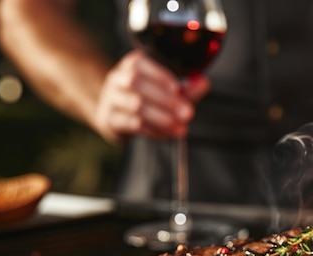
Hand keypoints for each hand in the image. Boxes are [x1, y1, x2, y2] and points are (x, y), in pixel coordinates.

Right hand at [93, 49, 209, 141]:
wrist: (116, 113)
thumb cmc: (147, 97)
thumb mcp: (167, 90)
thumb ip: (186, 88)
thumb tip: (203, 83)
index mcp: (132, 64)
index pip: (141, 64)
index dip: (159, 76)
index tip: (177, 88)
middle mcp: (118, 78)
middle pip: (137, 84)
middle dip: (165, 100)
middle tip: (187, 113)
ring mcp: (111, 98)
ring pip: (134, 105)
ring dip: (160, 118)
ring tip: (179, 128)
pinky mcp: (109, 119)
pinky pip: (130, 124)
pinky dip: (150, 130)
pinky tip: (164, 134)